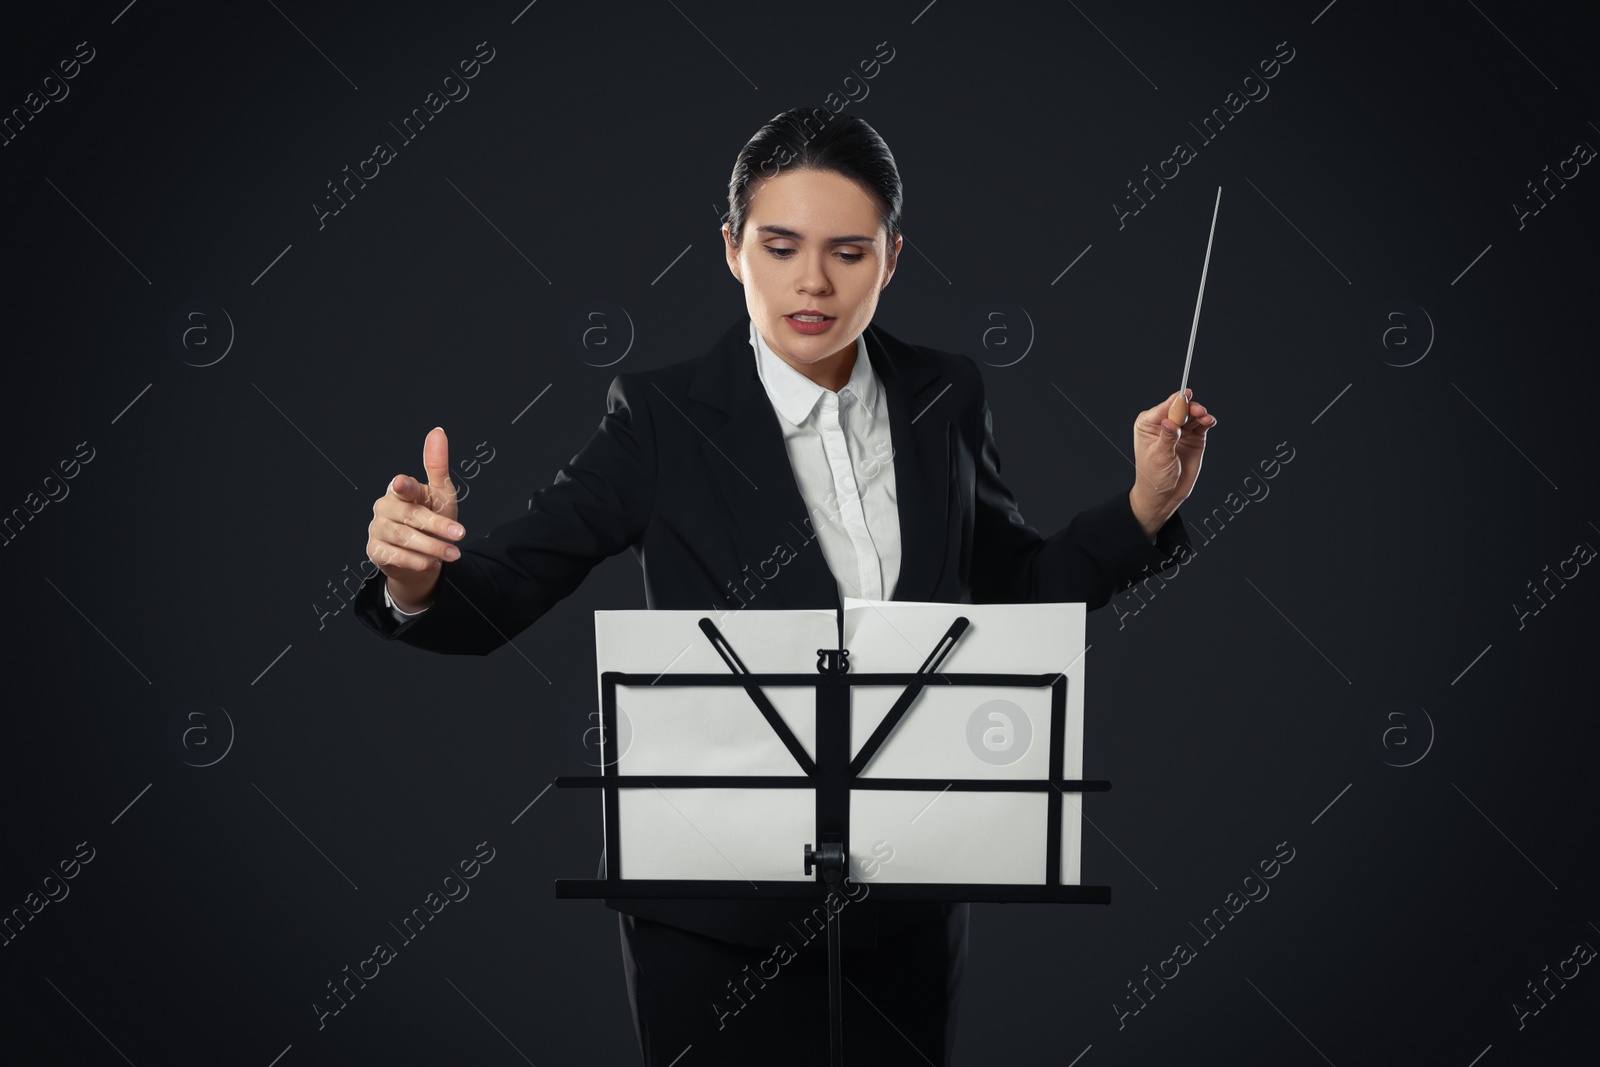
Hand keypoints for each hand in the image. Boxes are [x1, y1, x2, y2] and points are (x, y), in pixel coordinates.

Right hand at [365, 427, 465, 610]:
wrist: (422, 555)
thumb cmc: (432, 518)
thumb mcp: (440, 493)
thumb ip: (437, 465)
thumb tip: (437, 431)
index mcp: (400, 490)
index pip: (403, 487)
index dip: (404, 485)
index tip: (402, 482)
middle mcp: (385, 507)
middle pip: (410, 516)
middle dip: (437, 526)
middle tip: (460, 535)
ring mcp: (378, 529)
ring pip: (403, 538)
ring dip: (431, 547)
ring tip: (454, 554)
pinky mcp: (376, 550)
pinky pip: (395, 556)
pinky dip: (416, 561)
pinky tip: (433, 563)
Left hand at [1129, 389, 1215, 540]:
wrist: (1165, 495)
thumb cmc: (1154, 476)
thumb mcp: (1159, 456)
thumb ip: (1167, 437)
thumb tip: (1169, 420)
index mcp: (1148, 424)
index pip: (1163, 408)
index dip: (1174, 402)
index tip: (1185, 397)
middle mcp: (1165, 424)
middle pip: (1180, 408)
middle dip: (1189, 407)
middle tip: (1198, 411)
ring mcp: (1180, 430)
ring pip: (1192, 415)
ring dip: (1200, 414)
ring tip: (1205, 418)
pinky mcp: (1193, 438)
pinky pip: (1201, 425)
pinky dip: (1206, 422)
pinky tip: (1209, 421)